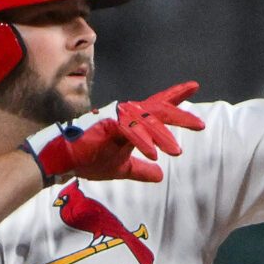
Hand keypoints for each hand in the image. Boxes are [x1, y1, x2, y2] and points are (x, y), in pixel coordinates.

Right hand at [27, 82, 203, 182]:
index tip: (194, 86)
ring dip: (163, 136)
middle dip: (180, 116)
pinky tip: (154, 155)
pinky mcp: (106, 124)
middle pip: (158, 110)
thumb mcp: (122, 168)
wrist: (63, 161)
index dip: (175, 96)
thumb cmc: (89, 159)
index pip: (157, 106)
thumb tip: (159, 176)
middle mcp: (125, 114)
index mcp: (131, 120)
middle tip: (200, 125)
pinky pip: (130, 131)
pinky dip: (143, 141)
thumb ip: (141, 170)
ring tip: (177, 152)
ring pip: (146, 121)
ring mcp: (116, 116)